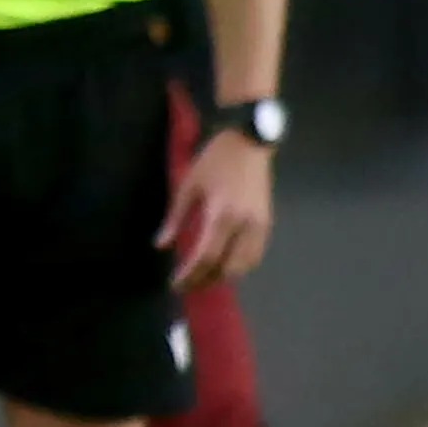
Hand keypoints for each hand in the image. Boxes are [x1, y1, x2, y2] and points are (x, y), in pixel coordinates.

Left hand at [159, 131, 273, 291]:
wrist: (249, 142)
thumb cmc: (214, 160)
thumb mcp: (188, 185)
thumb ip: (175, 219)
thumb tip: (160, 246)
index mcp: (221, 215)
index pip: (205, 257)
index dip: (190, 275)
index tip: (175, 284)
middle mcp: (244, 225)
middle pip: (226, 268)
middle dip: (206, 280)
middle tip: (188, 284)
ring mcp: (259, 226)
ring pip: (244, 266)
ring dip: (223, 275)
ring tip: (204, 276)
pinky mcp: (268, 223)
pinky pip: (256, 255)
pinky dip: (240, 266)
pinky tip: (225, 264)